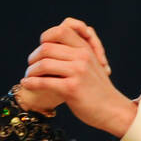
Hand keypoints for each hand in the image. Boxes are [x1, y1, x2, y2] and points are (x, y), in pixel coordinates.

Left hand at [21, 17, 136, 136]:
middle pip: (47, 48)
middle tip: (31, 66)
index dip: (46, 37)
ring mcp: (77, 72)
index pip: (61, 30)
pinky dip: (31, 83)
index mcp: (86, 49)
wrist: (113, 110)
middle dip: (34, 57)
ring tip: (28, 77)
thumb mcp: (92, 66)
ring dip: (31, 71)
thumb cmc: (99, 90)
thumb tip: (55, 47)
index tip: (41, 50)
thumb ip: (77, 55)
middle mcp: (82, 57)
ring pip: (43, 64)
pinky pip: (44, 82)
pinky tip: (26, 85)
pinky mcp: (72, 88)